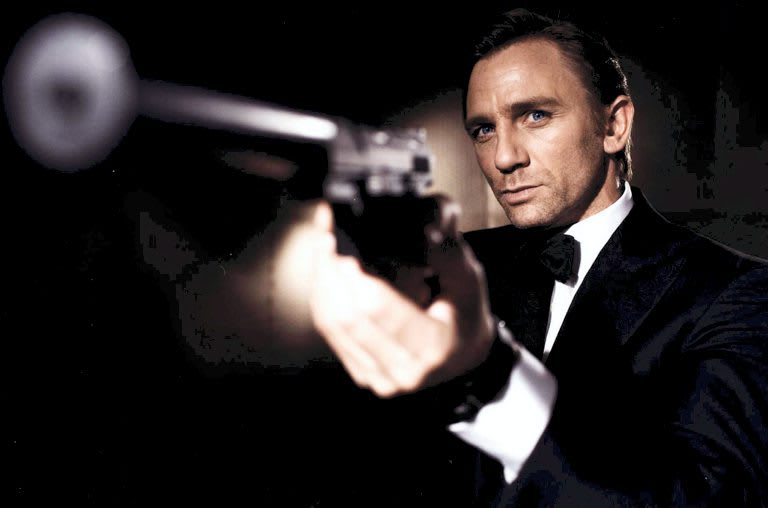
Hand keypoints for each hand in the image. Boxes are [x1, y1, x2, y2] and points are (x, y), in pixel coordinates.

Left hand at [308, 197, 495, 397]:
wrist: (463, 351)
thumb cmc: (465, 312)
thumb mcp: (467, 276)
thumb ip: (445, 249)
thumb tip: (424, 225)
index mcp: (432, 347)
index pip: (377, 309)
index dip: (353, 273)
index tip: (340, 241)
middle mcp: (403, 370)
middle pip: (347, 316)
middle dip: (331, 271)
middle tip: (326, 235)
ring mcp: (380, 376)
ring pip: (331, 322)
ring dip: (323, 280)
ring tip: (324, 246)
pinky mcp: (362, 372)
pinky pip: (330, 330)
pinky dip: (324, 296)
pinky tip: (326, 270)